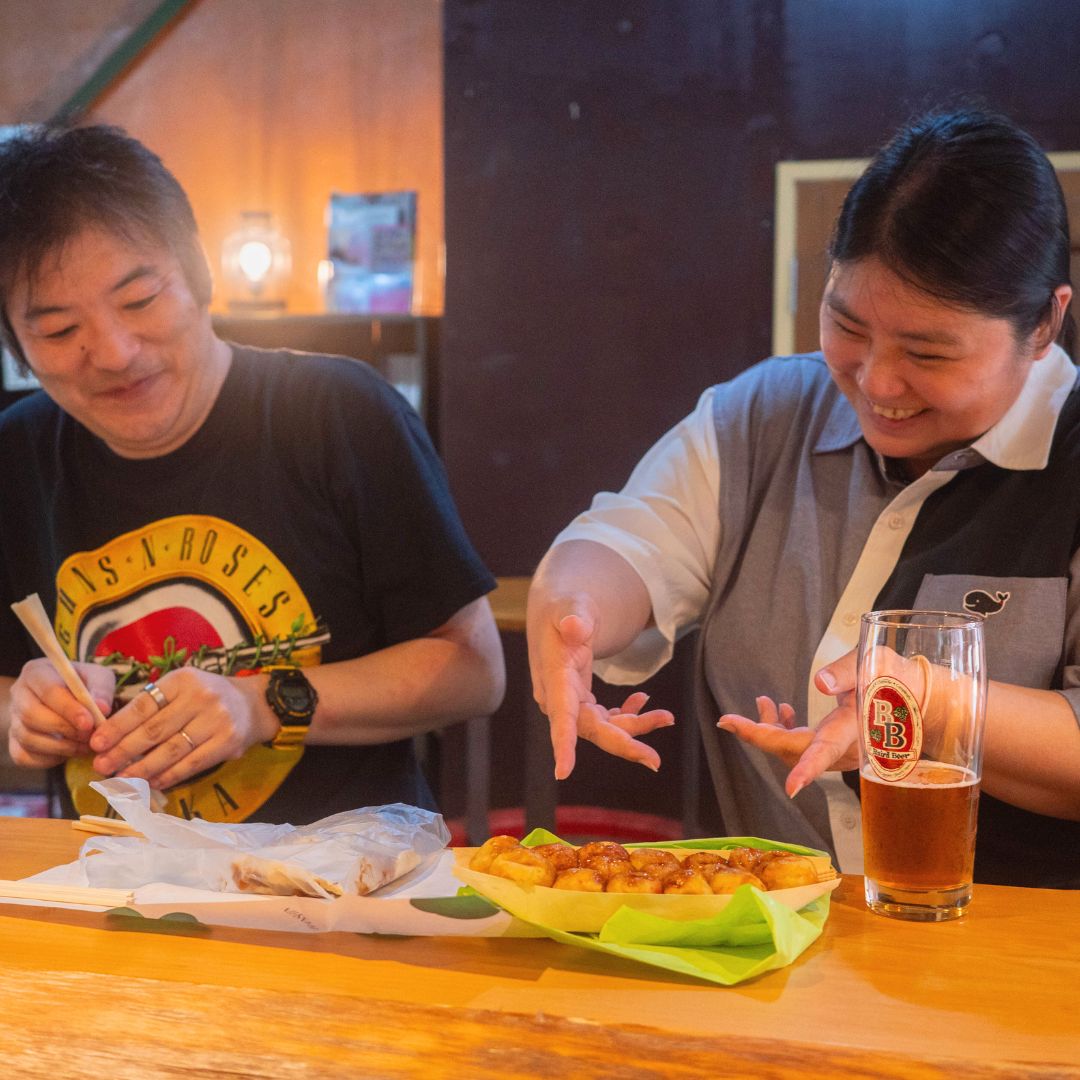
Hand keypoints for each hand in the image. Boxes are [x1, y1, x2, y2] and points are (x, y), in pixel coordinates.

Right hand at [7, 658, 114, 767]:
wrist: (72, 700)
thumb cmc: (85, 685)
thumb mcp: (99, 678)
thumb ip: (101, 690)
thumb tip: (102, 709)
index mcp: (36, 672)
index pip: (48, 691)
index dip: (68, 709)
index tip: (89, 723)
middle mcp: (19, 694)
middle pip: (32, 715)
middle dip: (65, 729)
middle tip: (90, 736)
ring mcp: (14, 719)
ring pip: (28, 738)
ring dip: (61, 747)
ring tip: (86, 745)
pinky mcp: (14, 742)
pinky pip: (23, 756)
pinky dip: (49, 759)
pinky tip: (70, 752)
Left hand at [89, 667, 276, 789]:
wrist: (253, 704)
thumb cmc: (207, 696)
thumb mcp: (181, 687)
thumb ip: (152, 704)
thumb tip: (111, 734)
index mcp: (183, 679)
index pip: (143, 705)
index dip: (117, 726)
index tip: (96, 743)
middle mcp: (201, 697)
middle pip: (154, 730)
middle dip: (124, 750)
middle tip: (102, 765)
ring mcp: (217, 721)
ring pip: (171, 751)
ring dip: (142, 768)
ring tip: (121, 778)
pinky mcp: (227, 743)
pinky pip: (192, 764)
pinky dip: (169, 775)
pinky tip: (152, 782)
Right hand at [527, 598, 672, 778]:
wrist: (560, 614)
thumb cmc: (564, 608)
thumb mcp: (570, 606)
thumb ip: (573, 616)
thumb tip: (574, 627)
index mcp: (553, 676)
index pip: (559, 713)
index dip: (562, 742)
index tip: (563, 772)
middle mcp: (558, 697)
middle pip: (589, 730)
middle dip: (623, 743)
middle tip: (655, 760)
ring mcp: (570, 704)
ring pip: (603, 727)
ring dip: (635, 726)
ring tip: (666, 716)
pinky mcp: (582, 704)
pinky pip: (607, 720)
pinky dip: (628, 714)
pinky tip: (643, 701)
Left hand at [717, 646, 933, 796]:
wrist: (916, 695)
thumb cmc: (896, 677)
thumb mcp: (876, 662)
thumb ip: (847, 671)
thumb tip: (819, 684)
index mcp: (854, 729)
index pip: (826, 751)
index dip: (807, 770)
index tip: (790, 788)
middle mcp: (844, 747)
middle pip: (793, 751)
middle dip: (758, 735)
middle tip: (729, 720)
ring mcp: (837, 750)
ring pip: (794, 749)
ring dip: (770, 729)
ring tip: (765, 701)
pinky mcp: (832, 746)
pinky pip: (801, 746)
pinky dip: (784, 729)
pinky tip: (782, 709)